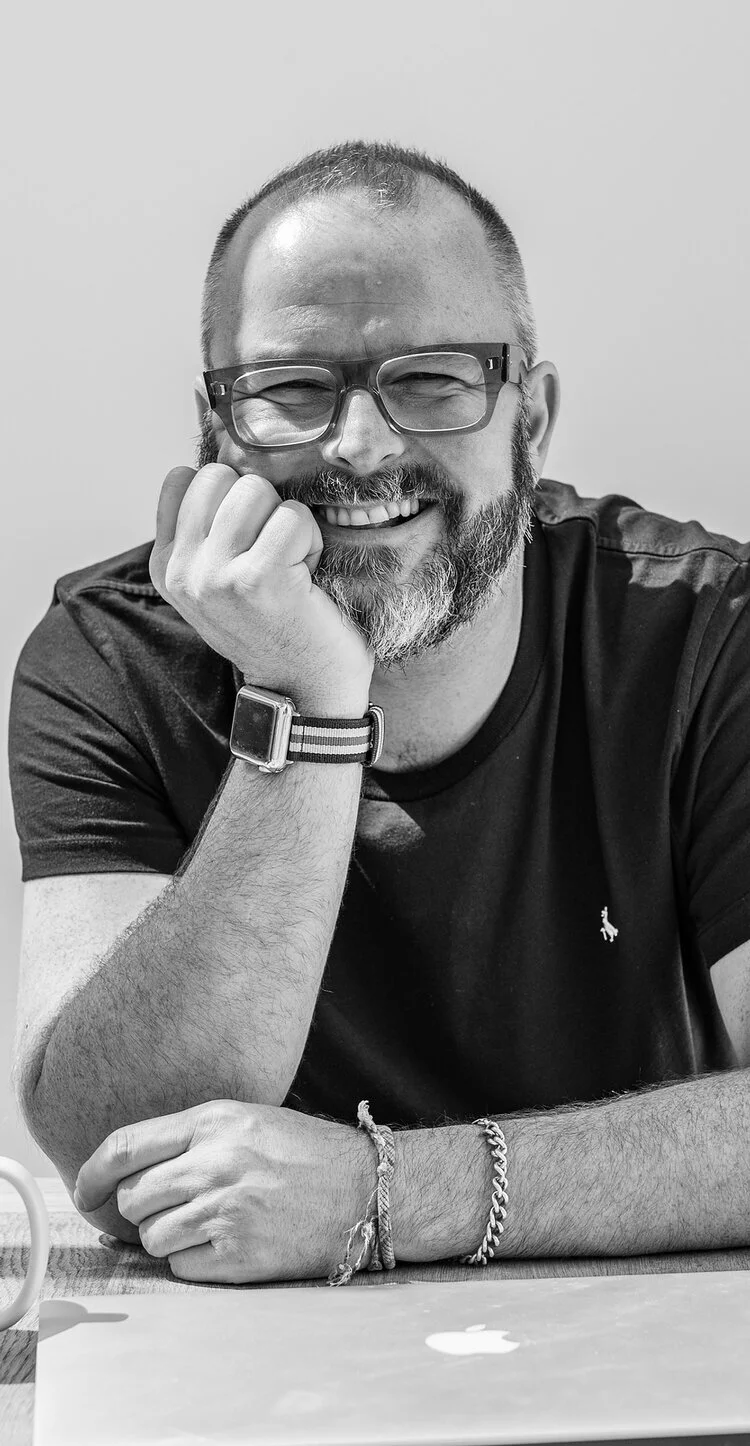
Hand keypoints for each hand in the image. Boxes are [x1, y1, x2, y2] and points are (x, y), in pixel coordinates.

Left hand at [73, 1100, 374, 1282]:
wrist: (365, 1191)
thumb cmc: (307, 1154)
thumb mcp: (248, 1120)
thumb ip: (192, 1138)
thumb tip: (132, 1172)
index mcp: (214, 1122)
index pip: (126, 1146)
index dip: (93, 1173)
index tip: (86, 1191)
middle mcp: (214, 1164)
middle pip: (133, 1197)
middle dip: (139, 1211)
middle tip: (165, 1212)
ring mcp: (225, 1211)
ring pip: (151, 1237)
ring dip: (167, 1238)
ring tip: (205, 1227)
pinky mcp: (238, 1255)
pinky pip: (181, 1267)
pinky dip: (193, 1262)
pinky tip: (224, 1246)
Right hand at [149, 465, 373, 712]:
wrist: (303, 694)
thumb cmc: (274, 629)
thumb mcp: (218, 580)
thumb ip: (205, 528)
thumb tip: (224, 454)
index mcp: (166, 567)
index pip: (183, 478)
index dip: (228, 495)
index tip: (246, 540)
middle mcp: (182, 572)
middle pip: (220, 476)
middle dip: (259, 505)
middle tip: (273, 555)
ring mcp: (216, 576)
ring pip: (256, 490)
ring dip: (287, 522)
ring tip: (290, 566)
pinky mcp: (259, 578)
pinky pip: (293, 517)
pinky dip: (311, 540)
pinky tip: (307, 576)